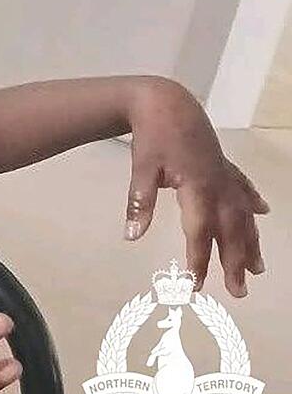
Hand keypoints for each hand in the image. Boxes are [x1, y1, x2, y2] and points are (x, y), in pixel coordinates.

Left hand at [124, 78, 269, 296]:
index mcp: (197, 187)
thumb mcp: (141, 168)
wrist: (166, 101)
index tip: (194, 286)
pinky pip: (243, 188)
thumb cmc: (153, 136)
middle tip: (239, 292)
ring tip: (257, 268)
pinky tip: (262, 212)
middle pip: (229, 230)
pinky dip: (252, 202)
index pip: (199, 232)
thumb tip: (132, 234)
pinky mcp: (223, 165)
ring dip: (250, 241)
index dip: (199, 260)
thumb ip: (139, 202)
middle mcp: (218, 185)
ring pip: (243, 215)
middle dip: (234, 262)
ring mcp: (224, 174)